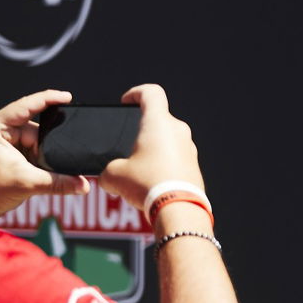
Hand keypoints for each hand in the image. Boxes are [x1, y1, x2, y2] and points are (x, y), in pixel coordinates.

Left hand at [0, 89, 88, 221]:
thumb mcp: (28, 184)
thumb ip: (59, 182)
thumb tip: (84, 184)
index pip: (26, 105)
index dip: (49, 99)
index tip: (68, 97)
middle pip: (36, 127)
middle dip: (47, 144)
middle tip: (42, 163)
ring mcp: (4, 136)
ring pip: (37, 138)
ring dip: (43, 153)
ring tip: (34, 169)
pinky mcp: (10, 147)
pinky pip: (34, 146)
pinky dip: (40, 156)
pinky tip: (37, 168)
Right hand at [98, 84, 203, 211]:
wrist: (178, 209)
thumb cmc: (147, 185)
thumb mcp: (113, 176)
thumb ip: (107, 170)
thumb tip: (109, 177)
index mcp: (159, 122)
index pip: (151, 92)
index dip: (136, 93)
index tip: (127, 102)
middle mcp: (179, 131)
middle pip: (159, 120)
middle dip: (141, 131)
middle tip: (127, 146)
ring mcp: (190, 149)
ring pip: (168, 141)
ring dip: (153, 150)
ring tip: (137, 170)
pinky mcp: (195, 167)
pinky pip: (176, 159)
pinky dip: (163, 165)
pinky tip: (150, 182)